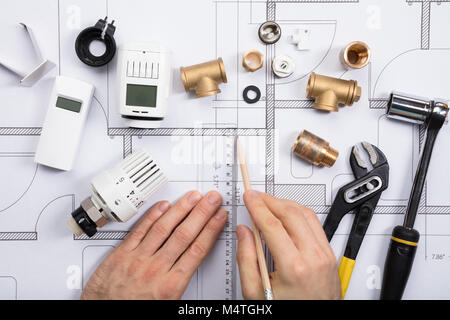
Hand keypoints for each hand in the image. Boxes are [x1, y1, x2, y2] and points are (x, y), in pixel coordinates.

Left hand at [81, 190, 227, 299]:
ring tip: (192, 197)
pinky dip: (152, 216)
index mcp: (170, 286)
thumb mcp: (167, 305)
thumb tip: (194, 268)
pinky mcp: (121, 254)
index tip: (219, 217)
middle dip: (201, 213)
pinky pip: (139, 230)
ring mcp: (137, 259)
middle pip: (184, 234)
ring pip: (164, 228)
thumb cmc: (134, 312)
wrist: (102, 317)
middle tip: (211, 199)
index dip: (211, 229)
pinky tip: (163, 206)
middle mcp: (155, 269)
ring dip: (180, 209)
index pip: (198, 249)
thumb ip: (180, 285)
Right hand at [237, 190, 340, 299]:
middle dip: (270, 200)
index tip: (249, 197)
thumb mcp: (256, 293)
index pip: (272, 224)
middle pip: (291, 213)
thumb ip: (246, 259)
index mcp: (294, 267)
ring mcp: (325, 255)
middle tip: (256, 197)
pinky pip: (316, 224)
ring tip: (269, 203)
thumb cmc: (287, 312)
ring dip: (285, 203)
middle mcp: (314, 257)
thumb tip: (244, 232)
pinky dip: (299, 213)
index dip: (258, 206)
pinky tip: (288, 213)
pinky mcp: (330, 255)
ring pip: (306, 214)